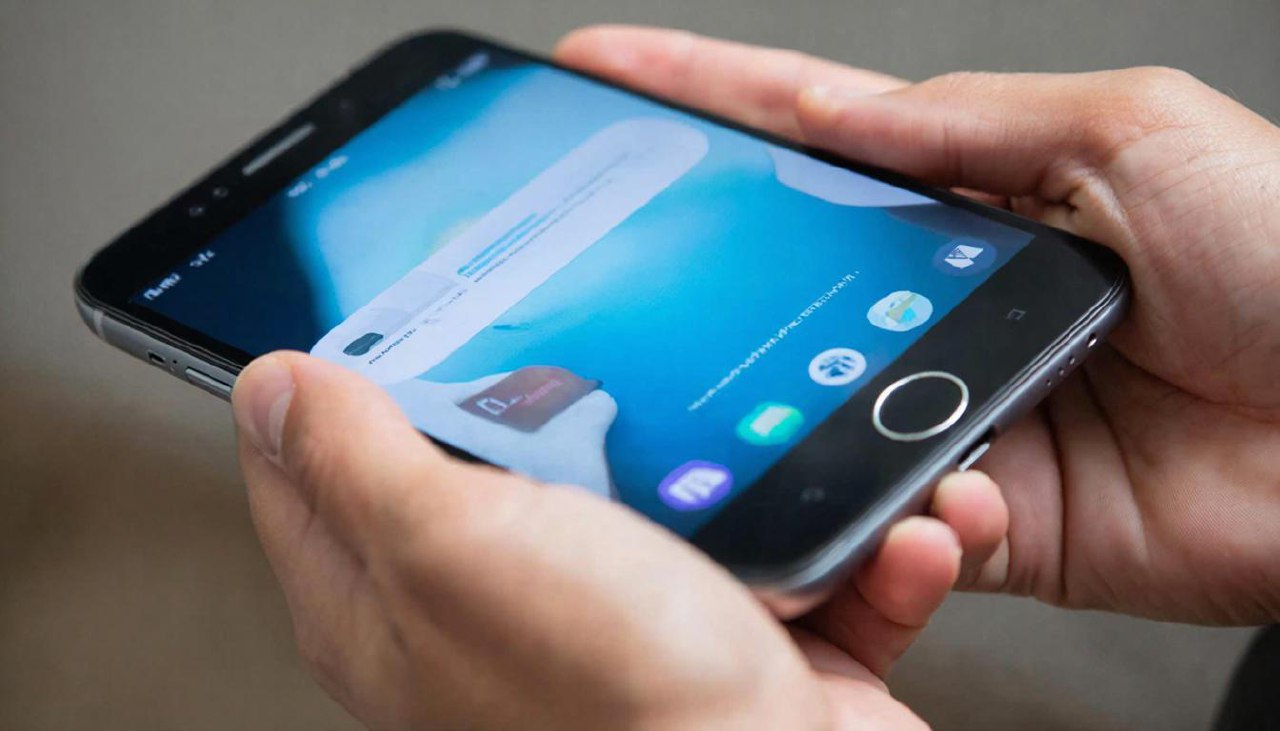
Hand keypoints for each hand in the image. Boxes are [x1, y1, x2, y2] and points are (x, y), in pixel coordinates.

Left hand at [233, 353, 1006, 729]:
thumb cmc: (624, 699)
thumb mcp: (460, 548)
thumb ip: (362, 462)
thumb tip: (278, 387)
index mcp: (404, 606)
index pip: (314, 475)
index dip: (329, 383)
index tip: (371, 307)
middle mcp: (508, 623)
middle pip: (497, 468)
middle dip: (560, 395)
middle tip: (599, 334)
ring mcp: (632, 631)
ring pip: (676, 499)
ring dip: (750, 464)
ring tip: (785, 434)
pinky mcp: (744, 647)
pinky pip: (801, 567)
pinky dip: (856, 548)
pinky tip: (886, 535)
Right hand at [556, 26, 1279, 623]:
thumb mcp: (1132, 132)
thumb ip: (973, 124)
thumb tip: (844, 112)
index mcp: (980, 195)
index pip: (811, 137)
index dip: (703, 101)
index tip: (612, 76)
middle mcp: (949, 301)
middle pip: (787, 275)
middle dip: (700, 267)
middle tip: (619, 257)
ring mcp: (960, 406)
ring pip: (820, 407)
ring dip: (791, 405)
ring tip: (760, 391)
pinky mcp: (992, 514)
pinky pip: (902, 517)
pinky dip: (899, 511)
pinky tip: (939, 489)